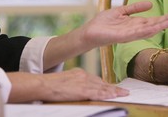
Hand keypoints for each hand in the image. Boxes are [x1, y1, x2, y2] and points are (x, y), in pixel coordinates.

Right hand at [7, 68, 127, 102]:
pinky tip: (114, 95)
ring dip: (114, 91)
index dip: (106, 85)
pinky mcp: (82, 90)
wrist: (43, 84)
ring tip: (124, 94)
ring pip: (102, 87)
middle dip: (112, 88)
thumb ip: (74, 84)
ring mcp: (83, 82)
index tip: (114, 88)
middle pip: (101, 83)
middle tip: (123, 91)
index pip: (95, 80)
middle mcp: (83, 76)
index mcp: (79, 73)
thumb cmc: (50, 85)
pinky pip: (98, 92)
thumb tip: (79, 90)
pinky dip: (107, 94)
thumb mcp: (65, 81)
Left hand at [80, 1, 167, 48]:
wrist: (90, 31)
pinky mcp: (122, 37)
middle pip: (153, 26)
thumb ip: (135, 8)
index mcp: (135, 24)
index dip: (164, 18)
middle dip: (165, 22)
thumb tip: (151, 4)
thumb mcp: (121, 11)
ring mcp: (129, 34)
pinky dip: (144, 31)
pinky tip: (153, 28)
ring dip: (158, 26)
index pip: (152, 21)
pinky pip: (135, 33)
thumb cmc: (104, 22)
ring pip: (147, 30)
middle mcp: (134, 30)